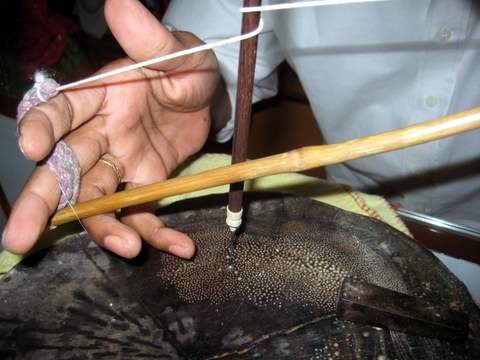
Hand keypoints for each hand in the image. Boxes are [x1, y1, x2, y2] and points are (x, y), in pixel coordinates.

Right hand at [2, 0, 219, 258]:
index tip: (31, 146)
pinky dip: (157, 232)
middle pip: (64, 169)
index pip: (60, 110)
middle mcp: (100, 133)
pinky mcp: (147, 183)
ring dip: (105, 227)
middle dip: (42, 201)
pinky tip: (178, 246)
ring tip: (126, 247)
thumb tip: (121, 5)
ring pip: (98, 199)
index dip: (42, 126)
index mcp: (98, 96)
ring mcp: (121, 163)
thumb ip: (151, 40)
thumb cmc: (187, 69)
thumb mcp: (178, 53)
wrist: (210, 97)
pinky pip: (145, 212)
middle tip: (20, 238)